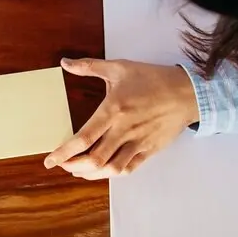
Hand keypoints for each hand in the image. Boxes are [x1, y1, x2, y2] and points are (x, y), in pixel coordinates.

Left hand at [43, 58, 199, 178]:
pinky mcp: (149, 150)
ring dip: (92, 174)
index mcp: (113, 111)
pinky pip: (129, 169)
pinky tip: (103, 170)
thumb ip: (89, 67)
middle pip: (95, 159)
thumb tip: (65, 63)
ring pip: (111, 169)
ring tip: (79, 170)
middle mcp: (123, 131)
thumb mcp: (119, 68)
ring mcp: (138, 143)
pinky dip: (112, 173)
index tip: (50, 160)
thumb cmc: (152, 79)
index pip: (83, 138)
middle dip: (74, 166)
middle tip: (63, 165)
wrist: (187, 92)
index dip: (64, 153)